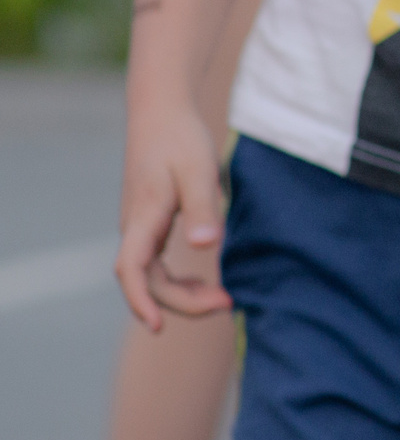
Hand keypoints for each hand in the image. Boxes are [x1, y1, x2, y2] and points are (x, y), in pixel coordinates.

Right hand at [115, 104, 229, 328]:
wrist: (160, 112)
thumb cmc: (180, 138)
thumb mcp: (198, 170)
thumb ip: (202, 207)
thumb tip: (206, 246)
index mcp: (142, 217)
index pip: (131, 270)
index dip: (141, 301)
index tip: (157, 327)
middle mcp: (135, 227)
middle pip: (146, 280)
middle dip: (181, 301)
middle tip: (227, 302)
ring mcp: (140, 227)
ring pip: (151, 275)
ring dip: (181, 293)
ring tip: (222, 298)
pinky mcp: (150, 223)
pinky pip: (157, 264)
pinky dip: (178, 280)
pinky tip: (203, 284)